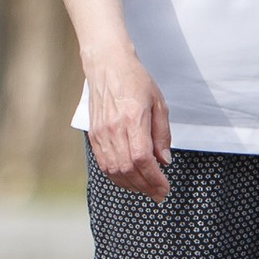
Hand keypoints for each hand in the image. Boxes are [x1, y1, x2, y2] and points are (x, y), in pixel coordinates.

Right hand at [83, 42, 170, 200]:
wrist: (107, 65)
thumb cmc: (134, 80)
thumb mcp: (158, 103)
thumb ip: (162, 134)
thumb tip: (164, 160)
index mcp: (132, 119)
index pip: (142, 159)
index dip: (154, 179)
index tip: (165, 187)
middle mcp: (113, 129)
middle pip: (128, 169)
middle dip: (145, 187)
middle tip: (159, 194)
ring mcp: (101, 133)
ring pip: (114, 170)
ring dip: (131, 185)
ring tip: (145, 189)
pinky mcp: (93, 134)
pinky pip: (103, 163)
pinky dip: (116, 176)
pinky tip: (128, 179)